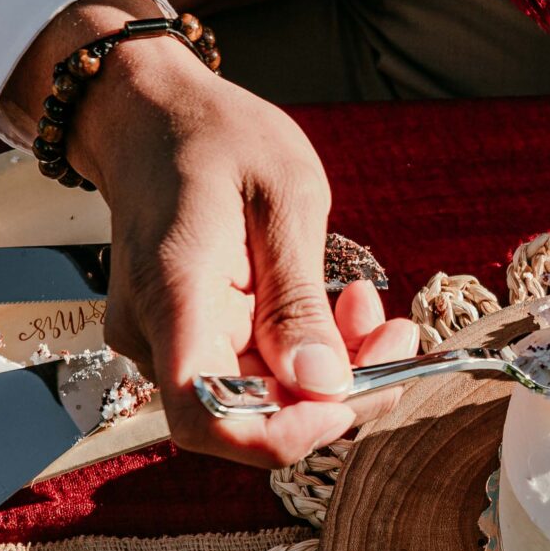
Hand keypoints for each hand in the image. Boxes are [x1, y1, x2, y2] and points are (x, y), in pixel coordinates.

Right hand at [1, 0, 416, 464]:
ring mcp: (168, 340)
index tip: (348, 401)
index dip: (282, 435)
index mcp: (174, 294)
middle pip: (247, 415)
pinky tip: (338, 306)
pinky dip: (305, 351)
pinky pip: (253, 370)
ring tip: (370, 306)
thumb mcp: (284, 193)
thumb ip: (299, 295)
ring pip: (259, 397)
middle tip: (398, 334)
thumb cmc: (216, 136)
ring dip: (329, 369)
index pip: (206, 416)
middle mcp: (158, 333)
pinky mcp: (190, 337)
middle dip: (335, 392)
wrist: (151, 115)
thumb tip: (323, 384)